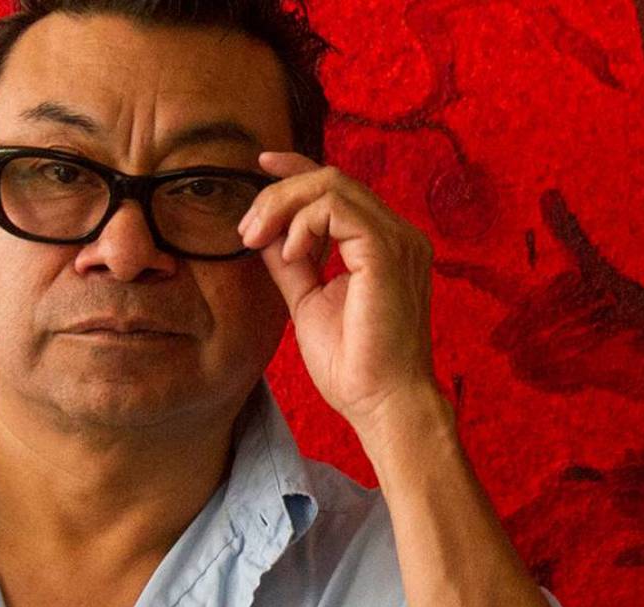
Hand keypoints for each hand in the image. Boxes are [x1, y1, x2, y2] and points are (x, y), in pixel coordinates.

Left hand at [239, 152, 441, 439]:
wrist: (381, 402)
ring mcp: (397, 240)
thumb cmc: (354, 364)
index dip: (297, 169)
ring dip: (282, 205)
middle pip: (331, 179)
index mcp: (383, 245)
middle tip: (246, 229)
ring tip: (257, 238)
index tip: (259, 166)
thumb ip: (292, 264)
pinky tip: (288, 253)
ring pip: (331, 184)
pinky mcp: (386, 251)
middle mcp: (397, 235)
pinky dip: (301, 223)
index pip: (339, 189)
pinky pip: (335, 208)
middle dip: (278, 194)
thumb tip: (265, 236)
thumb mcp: (309, 302)